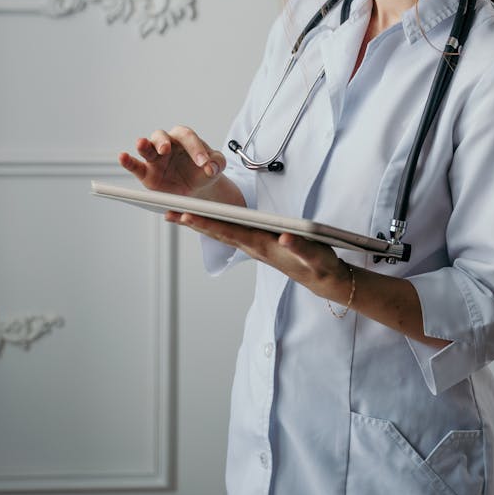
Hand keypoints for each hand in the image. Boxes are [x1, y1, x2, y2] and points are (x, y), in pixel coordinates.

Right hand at [118, 125, 226, 198]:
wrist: (197, 186)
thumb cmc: (205, 170)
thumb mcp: (216, 166)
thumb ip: (217, 163)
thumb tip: (211, 168)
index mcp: (185, 139)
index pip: (188, 137)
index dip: (196, 148)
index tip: (205, 164)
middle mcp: (168, 145)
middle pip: (162, 136)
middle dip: (163, 141)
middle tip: (166, 149)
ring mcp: (156, 158)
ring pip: (147, 147)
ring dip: (143, 145)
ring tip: (141, 143)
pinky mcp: (147, 173)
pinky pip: (135, 165)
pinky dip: (128, 161)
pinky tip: (123, 157)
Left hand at [168, 212, 351, 299]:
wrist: (324, 280)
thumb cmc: (320, 265)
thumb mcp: (316, 255)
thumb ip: (301, 247)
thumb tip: (284, 237)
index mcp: (263, 246)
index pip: (229, 232)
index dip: (207, 223)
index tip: (186, 216)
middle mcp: (254, 247)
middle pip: (218, 233)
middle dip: (194, 222)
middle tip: (169, 213)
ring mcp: (255, 247)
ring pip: (222, 234)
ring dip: (200, 225)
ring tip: (178, 216)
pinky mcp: (258, 245)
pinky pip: (231, 234)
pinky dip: (215, 226)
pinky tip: (206, 221)